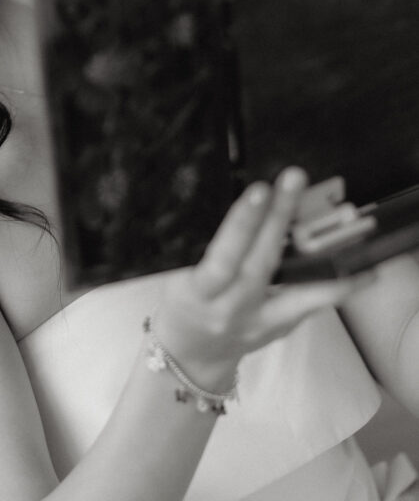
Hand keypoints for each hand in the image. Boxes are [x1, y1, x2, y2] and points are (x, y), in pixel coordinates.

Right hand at [155, 167, 374, 389]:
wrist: (189, 355)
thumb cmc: (182, 302)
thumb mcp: (174, 275)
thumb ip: (203, 248)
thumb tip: (235, 202)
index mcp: (199, 294)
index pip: (222, 258)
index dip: (241, 225)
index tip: (259, 190)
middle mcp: (231, 310)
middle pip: (261, 262)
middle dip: (279, 217)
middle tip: (294, 179)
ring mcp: (260, 323)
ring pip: (297, 293)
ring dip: (324, 259)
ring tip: (350, 234)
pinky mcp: (280, 329)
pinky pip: (310, 305)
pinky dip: (334, 286)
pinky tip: (360, 270)